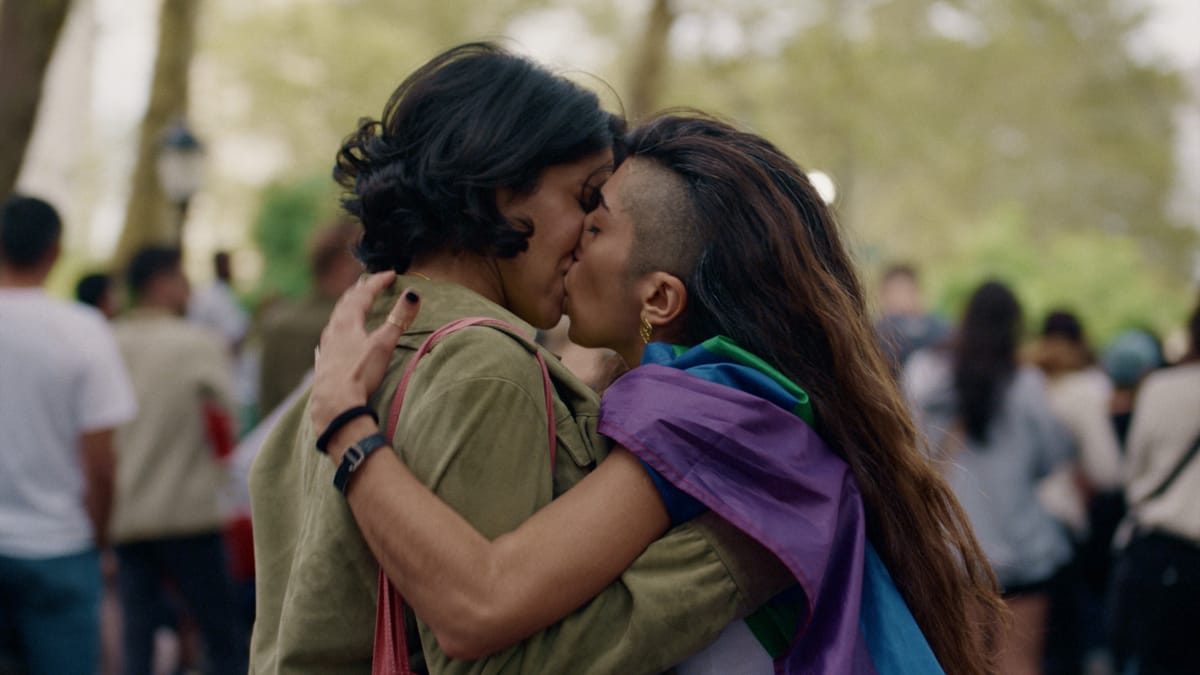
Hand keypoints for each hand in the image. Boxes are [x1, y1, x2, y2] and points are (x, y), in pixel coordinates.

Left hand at [310, 271, 421, 432]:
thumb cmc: (359, 373)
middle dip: (359, 291)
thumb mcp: (383, 345)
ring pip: (336, 320)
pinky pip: (330, 338)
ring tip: (352, 305)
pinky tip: (333, 338)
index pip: (363, 294)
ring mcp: (326, 346)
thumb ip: (398, 319)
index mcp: (348, 322)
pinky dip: (337, 330)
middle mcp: (334, 330)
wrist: (334, 403)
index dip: (377, 282)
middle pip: (346, 303)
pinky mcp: (324, 362)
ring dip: (347, 308)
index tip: (390, 274)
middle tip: (369, 283)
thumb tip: (413, 294)